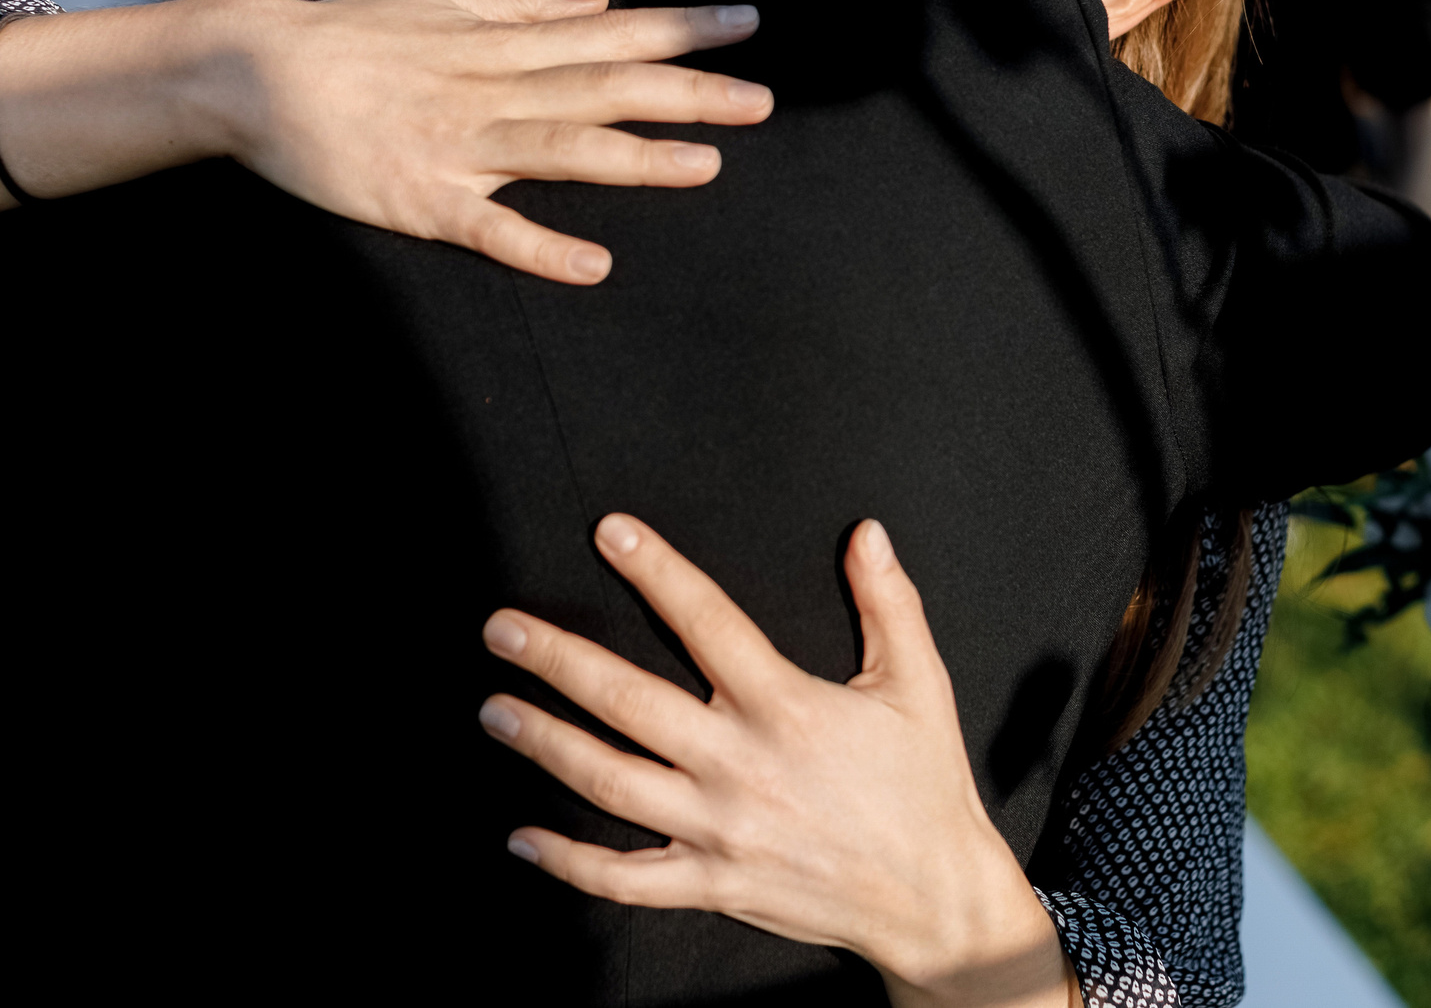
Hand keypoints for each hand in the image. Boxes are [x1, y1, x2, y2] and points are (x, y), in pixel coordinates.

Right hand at [208, 0, 774, 284]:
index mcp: (499, 43)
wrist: (252, 73)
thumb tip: (595, 1)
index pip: (610, 32)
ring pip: (560, 150)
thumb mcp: (440, 2)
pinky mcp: (419, 200)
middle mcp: (490, 89)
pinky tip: (594, 266)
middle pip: (603, 88)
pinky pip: (487, 229)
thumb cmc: (348, 36)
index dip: (680, 31)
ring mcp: (457, 146)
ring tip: (707, 167)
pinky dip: (539, 247)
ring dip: (636, 159)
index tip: (747, 24)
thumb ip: (521, 5)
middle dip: (686, 92)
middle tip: (763, 100)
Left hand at [480, 516, 1077, 1007]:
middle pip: (629, 701)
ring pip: (610, 782)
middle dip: (557, 660)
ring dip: (546, 744)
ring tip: (496, 710)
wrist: (934, 898)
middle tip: (503, 629)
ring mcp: (719, 830)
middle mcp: (741, 765)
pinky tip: (523, 837)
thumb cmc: (924, 787)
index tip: (608, 532)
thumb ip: (889, 603)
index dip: (656, 569)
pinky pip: (624, 878)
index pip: (707, 620)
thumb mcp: (919, 685)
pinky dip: (567, 862)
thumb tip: (867, 534)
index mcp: (787, 707)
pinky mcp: (712, 884)